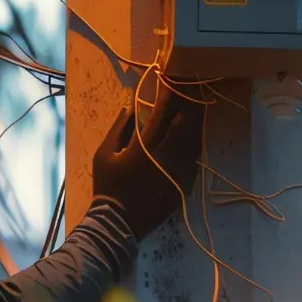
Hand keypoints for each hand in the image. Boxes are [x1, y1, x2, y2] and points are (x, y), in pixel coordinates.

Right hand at [91, 78, 204, 238]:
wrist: (120, 222)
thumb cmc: (108, 186)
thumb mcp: (104, 154)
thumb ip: (119, 128)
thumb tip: (130, 107)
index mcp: (145, 147)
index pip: (163, 113)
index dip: (170, 93)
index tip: (172, 79)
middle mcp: (167, 157)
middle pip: (185, 122)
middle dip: (189, 103)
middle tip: (192, 87)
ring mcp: (178, 171)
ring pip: (194, 138)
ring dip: (196, 120)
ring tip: (196, 104)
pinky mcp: (184, 183)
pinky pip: (195, 156)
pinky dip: (195, 140)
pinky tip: (195, 130)